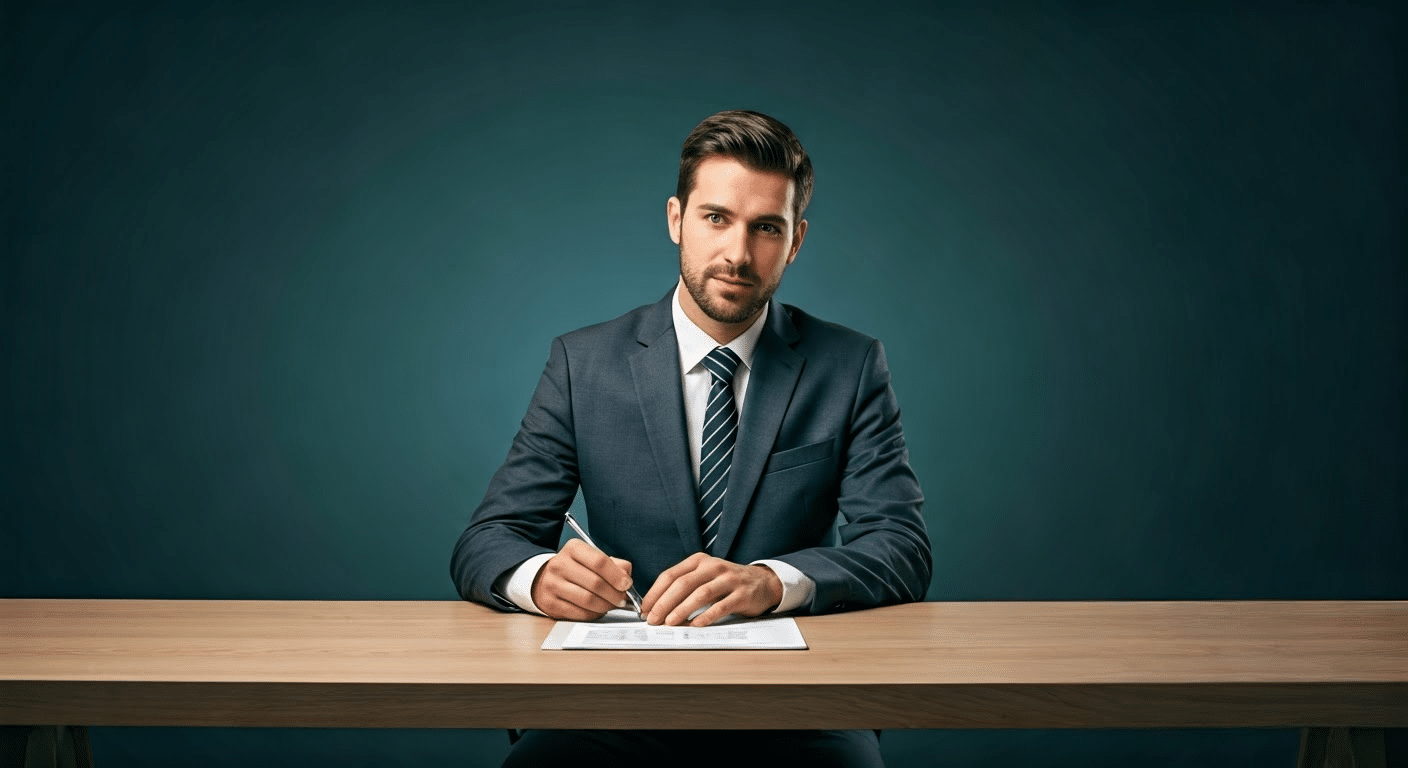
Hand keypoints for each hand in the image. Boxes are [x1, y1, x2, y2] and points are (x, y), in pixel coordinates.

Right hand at [530, 538, 634, 620]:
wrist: (544, 579)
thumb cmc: (575, 569)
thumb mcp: (591, 558)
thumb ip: (613, 564)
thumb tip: (626, 576)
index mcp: (573, 549)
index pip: (599, 561)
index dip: (617, 575)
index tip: (627, 584)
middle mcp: (560, 564)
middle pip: (595, 583)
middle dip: (614, 594)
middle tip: (622, 599)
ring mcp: (552, 584)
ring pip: (588, 600)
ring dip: (605, 606)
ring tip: (611, 605)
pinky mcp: (550, 603)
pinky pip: (579, 613)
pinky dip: (593, 614)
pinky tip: (597, 610)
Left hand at [640, 553, 782, 626]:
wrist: (763, 583)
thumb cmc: (727, 583)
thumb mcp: (705, 576)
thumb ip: (684, 586)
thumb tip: (656, 606)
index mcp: (699, 561)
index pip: (670, 575)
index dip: (655, 593)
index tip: (645, 609)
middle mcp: (713, 567)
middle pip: (683, 584)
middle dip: (664, 603)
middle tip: (654, 619)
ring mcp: (729, 579)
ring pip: (700, 594)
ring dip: (682, 609)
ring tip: (670, 623)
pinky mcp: (742, 594)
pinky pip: (721, 606)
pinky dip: (706, 616)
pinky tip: (695, 625)